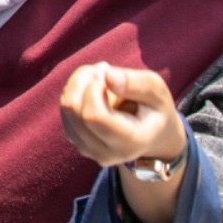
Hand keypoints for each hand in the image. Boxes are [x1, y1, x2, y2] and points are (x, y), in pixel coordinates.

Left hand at [59, 63, 185, 168]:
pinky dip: (74, 91)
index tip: (108, 75)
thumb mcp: (157, 92)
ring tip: (102, 78)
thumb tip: (107, 76)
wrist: (153, 135)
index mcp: (129, 143)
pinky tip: (94, 89)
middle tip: (104, 70)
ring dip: (78, 83)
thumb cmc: (156, 110)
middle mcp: (105, 152)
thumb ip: (136, 83)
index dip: (94, 88)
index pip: (93, 116)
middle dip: (84, 80)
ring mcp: (87, 149)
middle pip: (73, 109)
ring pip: (66, 107)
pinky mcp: (76, 139)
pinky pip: (64, 109)